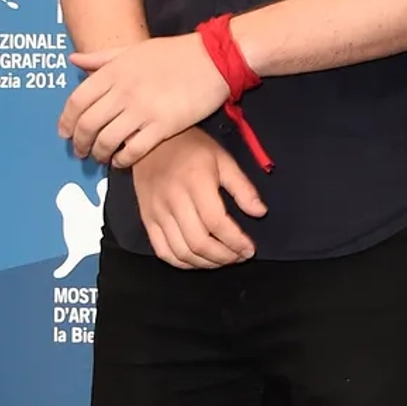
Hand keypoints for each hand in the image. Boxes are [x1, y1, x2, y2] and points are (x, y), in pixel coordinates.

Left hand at [61, 33, 227, 165]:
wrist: (213, 58)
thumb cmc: (174, 53)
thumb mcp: (134, 49)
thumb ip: (102, 58)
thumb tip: (73, 60)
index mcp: (113, 71)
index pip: (77, 101)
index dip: (66, 121)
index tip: (65, 132)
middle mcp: (122, 92)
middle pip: (88, 124)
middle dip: (79, 142)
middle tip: (80, 151)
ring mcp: (142, 110)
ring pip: (107, 140)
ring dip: (99, 153)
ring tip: (101, 158)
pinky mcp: (163, 126)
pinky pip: (134, 150)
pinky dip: (123, 159)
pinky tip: (122, 161)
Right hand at [130, 129, 265, 268]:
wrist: (150, 142)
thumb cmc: (191, 148)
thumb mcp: (223, 159)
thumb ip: (242, 187)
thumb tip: (260, 212)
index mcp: (195, 183)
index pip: (216, 222)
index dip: (235, 241)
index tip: (250, 249)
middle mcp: (173, 200)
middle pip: (199, 242)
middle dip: (224, 256)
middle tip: (239, 257)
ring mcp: (156, 212)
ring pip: (181, 251)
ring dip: (206, 263)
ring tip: (223, 260)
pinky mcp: (146, 220)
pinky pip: (163, 251)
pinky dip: (182, 263)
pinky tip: (199, 260)